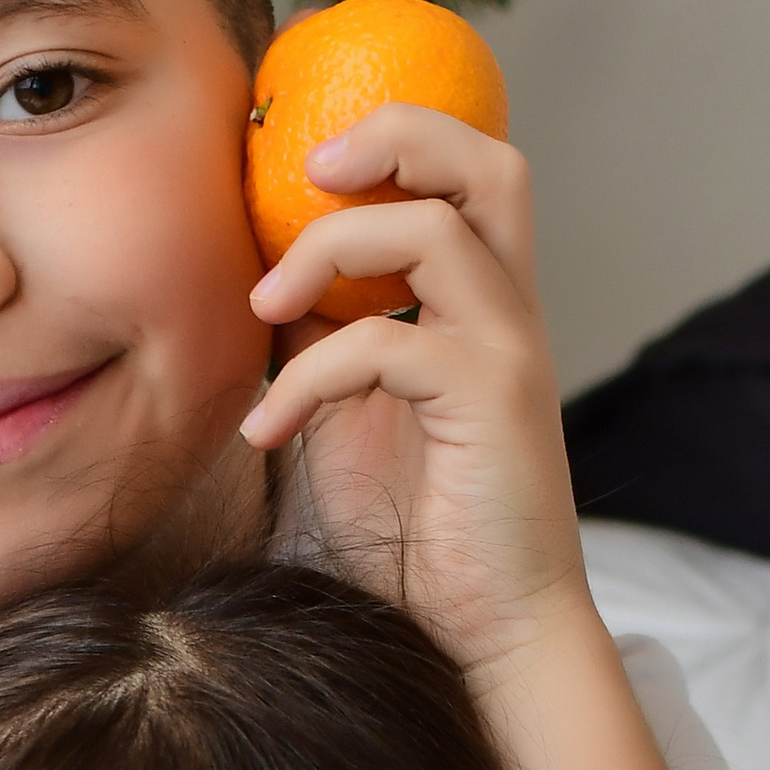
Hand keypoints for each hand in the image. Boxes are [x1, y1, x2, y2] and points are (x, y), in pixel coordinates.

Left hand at [243, 105, 592, 683]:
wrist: (483, 633)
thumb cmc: (417, 533)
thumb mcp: (348, 413)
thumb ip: (322, 335)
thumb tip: (262, 277)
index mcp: (479, 305)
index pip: (461, 176)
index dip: (391, 138)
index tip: (295, 160)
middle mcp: (507, 312)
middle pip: (488, 162)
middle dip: (395, 136)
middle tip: (308, 171)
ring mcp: (509, 351)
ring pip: (438, 228)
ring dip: (329, 249)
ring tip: (261, 307)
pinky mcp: (493, 402)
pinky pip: (388, 345)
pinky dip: (309, 374)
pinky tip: (266, 429)